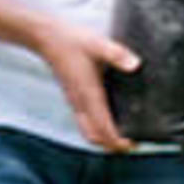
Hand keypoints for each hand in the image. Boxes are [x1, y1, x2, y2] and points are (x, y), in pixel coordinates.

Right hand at [30, 17, 138, 151]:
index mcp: (88, 94)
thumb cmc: (73, 41)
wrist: (47, 38)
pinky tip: (112, 120)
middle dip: (112, 145)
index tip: (133, 145)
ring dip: (104, 139)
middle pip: (94, 137)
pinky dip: (98, 129)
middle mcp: (80, 103)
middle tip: (132, 145)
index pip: (102, 128)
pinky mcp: (73, 97)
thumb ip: (117, 54)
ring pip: (88, 131)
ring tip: (124, 136)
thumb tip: (135, 65)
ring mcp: (75, 102)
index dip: (117, 141)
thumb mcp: (98, 44)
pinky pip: (85, 121)